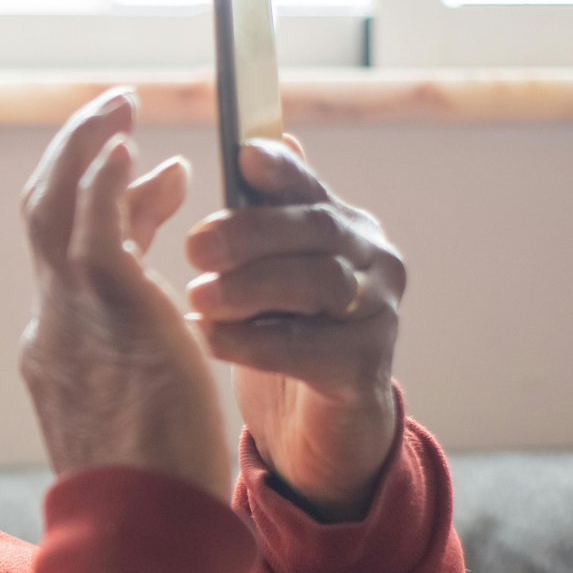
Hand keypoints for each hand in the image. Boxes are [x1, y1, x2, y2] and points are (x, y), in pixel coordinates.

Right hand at [19, 88, 231, 501]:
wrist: (145, 529)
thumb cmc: (156, 492)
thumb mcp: (142, 416)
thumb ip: (140, 366)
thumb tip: (168, 330)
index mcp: (57, 351)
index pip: (73, 255)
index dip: (109, 204)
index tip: (158, 176)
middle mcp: (52, 324)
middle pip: (41, 216)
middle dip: (72, 156)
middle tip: (114, 111)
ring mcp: (70, 315)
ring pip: (54, 206)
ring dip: (84, 145)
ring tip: (120, 103)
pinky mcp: (105, 309)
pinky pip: (90, 222)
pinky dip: (102, 174)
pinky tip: (127, 142)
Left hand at [184, 137, 405, 520]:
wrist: (316, 427)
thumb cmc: (285, 334)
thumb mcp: (267, 273)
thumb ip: (261, 219)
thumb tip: (253, 145)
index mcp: (347, 227)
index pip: (312, 187)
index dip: (281, 169)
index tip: (243, 155)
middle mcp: (375, 261)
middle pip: (317, 230)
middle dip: (251, 233)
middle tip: (193, 246)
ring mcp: (380, 314)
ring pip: (319, 284)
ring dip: (251, 287)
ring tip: (197, 298)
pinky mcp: (367, 368)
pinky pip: (309, 348)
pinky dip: (255, 342)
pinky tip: (211, 341)